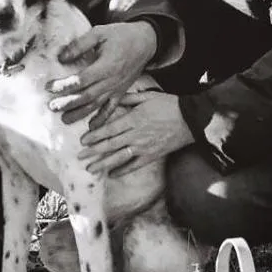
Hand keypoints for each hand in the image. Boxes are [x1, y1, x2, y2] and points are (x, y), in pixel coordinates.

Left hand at [47, 20, 157, 125]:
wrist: (145, 42)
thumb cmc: (121, 35)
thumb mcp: (99, 33)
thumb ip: (80, 45)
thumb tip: (61, 58)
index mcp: (106, 66)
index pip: (81, 79)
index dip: (64, 85)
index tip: (49, 87)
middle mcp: (111, 80)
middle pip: (87, 95)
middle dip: (68, 103)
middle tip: (52, 107)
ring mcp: (117, 88)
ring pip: (96, 105)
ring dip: (80, 114)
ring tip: (65, 120)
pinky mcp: (121, 92)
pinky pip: (111, 108)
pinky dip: (102, 119)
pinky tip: (91, 127)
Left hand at [78, 87, 193, 177]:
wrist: (191, 119)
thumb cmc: (169, 104)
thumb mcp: (148, 96)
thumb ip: (129, 98)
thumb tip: (113, 98)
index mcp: (134, 119)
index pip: (109, 129)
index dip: (94, 136)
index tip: (83, 141)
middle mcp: (136, 134)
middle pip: (110, 145)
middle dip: (93, 151)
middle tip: (80, 156)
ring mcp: (144, 147)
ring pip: (119, 157)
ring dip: (103, 164)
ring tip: (91, 169)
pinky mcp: (152, 155)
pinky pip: (134, 165)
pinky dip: (123, 170)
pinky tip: (112, 174)